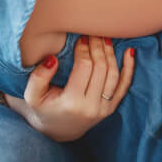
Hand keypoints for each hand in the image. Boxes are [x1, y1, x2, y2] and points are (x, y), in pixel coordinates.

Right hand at [11, 35, 134, 141]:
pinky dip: (129, 68)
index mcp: (72, 103)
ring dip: (110, 53)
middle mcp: (91, 107)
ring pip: (113, 74)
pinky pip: (124, 86)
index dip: (83, 48)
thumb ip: (38, 77)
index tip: (80, 37)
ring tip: (104, 37)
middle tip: (93, 31)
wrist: (57, 130)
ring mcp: (104, 109)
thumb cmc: (43, 109)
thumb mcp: (32, 96)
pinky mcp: (111, 108)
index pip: (84, 67)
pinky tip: (129, 52)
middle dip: (97, 46)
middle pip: (101, 68)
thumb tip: (53, 59)